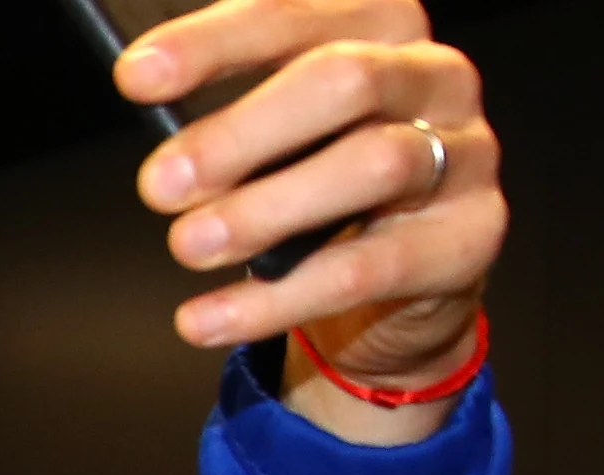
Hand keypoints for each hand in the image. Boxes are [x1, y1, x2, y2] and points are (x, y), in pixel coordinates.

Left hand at [117, 3, 499, 388]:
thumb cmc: (321, 176)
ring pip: (373, 163)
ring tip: (190, 244)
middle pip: (344, 79)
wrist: (402, 275)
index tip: (137, 77)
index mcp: (380, 24)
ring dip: (264, 210)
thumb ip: (227, 104)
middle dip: (240, 132)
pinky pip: (370, 267)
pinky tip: (208, 316)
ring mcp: (464, 153)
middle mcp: (433, 74)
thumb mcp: (277, 126)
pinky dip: (277, 298)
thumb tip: (146, 91)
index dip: (216, 40)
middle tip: (160, 184)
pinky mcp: (466, 237)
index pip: (298, 11)